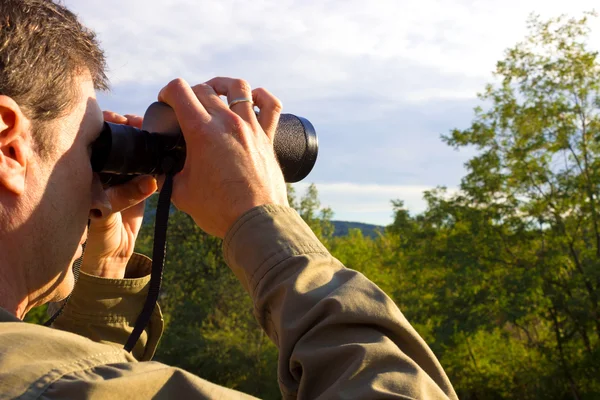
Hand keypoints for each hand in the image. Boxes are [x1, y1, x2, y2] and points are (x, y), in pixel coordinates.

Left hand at [80, 111, 156, 278]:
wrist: (114, 255)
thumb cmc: (99, 236)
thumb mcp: (106, 216)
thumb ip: (124, 198)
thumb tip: (150, 181)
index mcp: (87, 172)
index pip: (94, 141)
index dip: (105, 125)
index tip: (118, 119)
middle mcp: (103, 170)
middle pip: (116, 141)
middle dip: (129, 128)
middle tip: (139, 121)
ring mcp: (122, 176)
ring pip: (133, 152)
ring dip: (143, 140)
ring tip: (152, 130)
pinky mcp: (140, 185)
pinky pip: (150, 169)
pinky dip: (157, 159)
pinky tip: (162, 149)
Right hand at [157, 77, 287, 237]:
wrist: (255, 221)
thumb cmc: (219, 210)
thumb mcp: (180, 193)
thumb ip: (168, 176)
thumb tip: (161, 170)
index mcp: (201, 131)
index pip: (180, 91)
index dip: (167, 92)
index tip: (165, 102)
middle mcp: (227, 122)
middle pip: (205, 89)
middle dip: (190, 93)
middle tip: (186, 108)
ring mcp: (251, 127)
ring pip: (239, 88)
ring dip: (223, 85)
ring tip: (215, 91)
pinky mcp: (268, 138)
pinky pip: (271, 106)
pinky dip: (262, 97)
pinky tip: (254, 98)